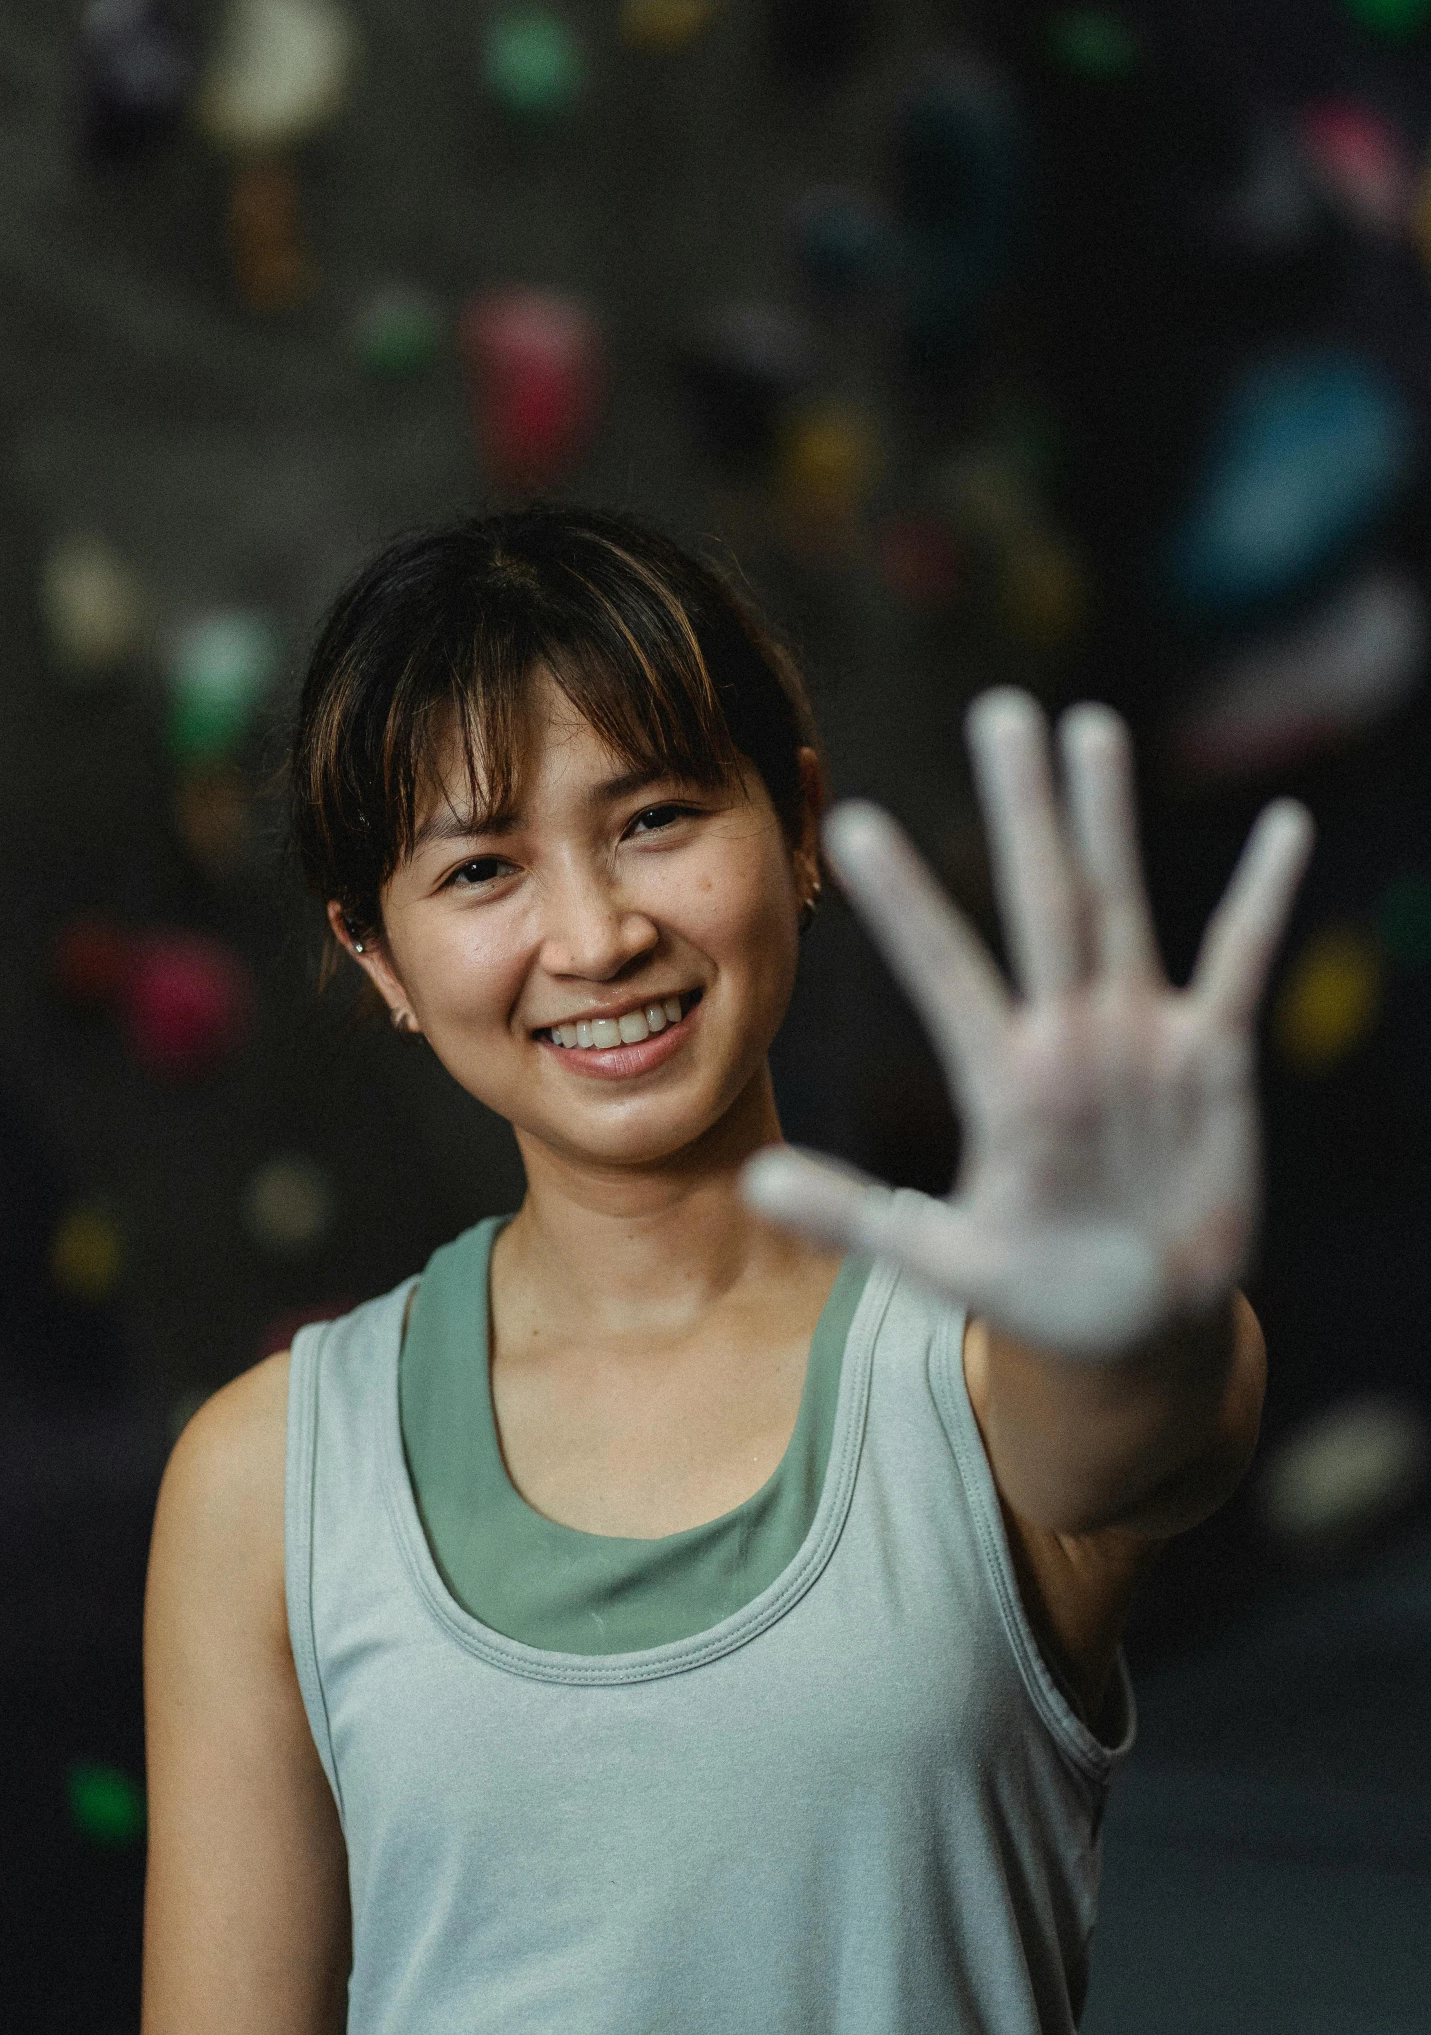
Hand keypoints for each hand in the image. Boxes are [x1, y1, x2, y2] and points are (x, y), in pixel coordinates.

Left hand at [744, 689, 1313, 1358]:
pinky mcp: (1210, 1059)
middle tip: (998, 711)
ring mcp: (1139, 1036)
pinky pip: (1239, 963)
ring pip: (1120, 904)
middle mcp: (1066, 1035)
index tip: (854, 826)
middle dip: (1023, 808)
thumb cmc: (1030, 1290)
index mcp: (1001, 1077)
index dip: (908, 903)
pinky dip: (1263, 899)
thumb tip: (751, 1185)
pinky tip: (1283, 827)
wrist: (1132, 1323)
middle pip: (1042, 899)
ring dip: (1109, 819)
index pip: (946, 971)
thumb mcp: (937, 1261)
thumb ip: (856, 1216)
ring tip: (1091, 727)